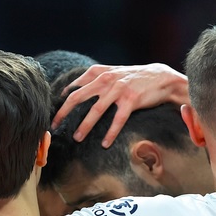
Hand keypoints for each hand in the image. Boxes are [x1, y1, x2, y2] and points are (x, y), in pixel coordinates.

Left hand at [51, 63, 188, 147]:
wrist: (161, 77)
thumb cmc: (135, 78)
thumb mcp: (113, 72)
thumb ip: (95, 77)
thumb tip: (73, 88)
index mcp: (99, 72)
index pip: (74, 86)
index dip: (62, 100)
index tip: (54, 113)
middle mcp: (106, 79)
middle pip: (78, 97)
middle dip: (64, 113)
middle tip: (55, 126)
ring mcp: (119, 89)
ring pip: (96, 110)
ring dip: (85, 126)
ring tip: (77, 138)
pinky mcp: (131, 100)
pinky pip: (118, 120)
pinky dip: (110, 133)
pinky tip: (105, 143)